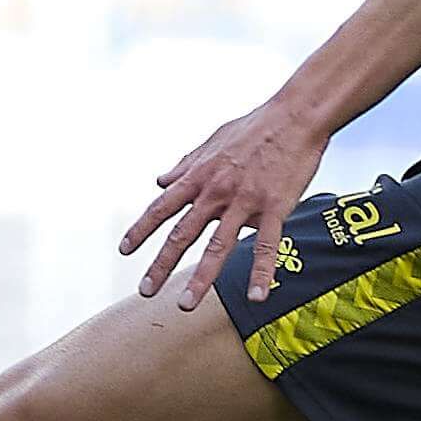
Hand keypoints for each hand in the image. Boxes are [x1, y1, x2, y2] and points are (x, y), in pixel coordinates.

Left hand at [120, 100, 330, 308]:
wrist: (295, 116)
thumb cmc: (255, 127)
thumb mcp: (212, 141)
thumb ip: (185, 164)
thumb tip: (160, 181)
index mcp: (199, 175)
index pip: (161, 207)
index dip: (141, 229)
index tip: (124, 251)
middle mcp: (216, 191)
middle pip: (182, 233)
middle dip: (161, 264)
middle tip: (146, 291)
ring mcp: (245, 201)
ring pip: (219, 246)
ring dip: (202, 278)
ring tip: (187, 304)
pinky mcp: (275, 207)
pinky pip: (266, 245)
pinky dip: (262, 272)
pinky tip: (258, 296)